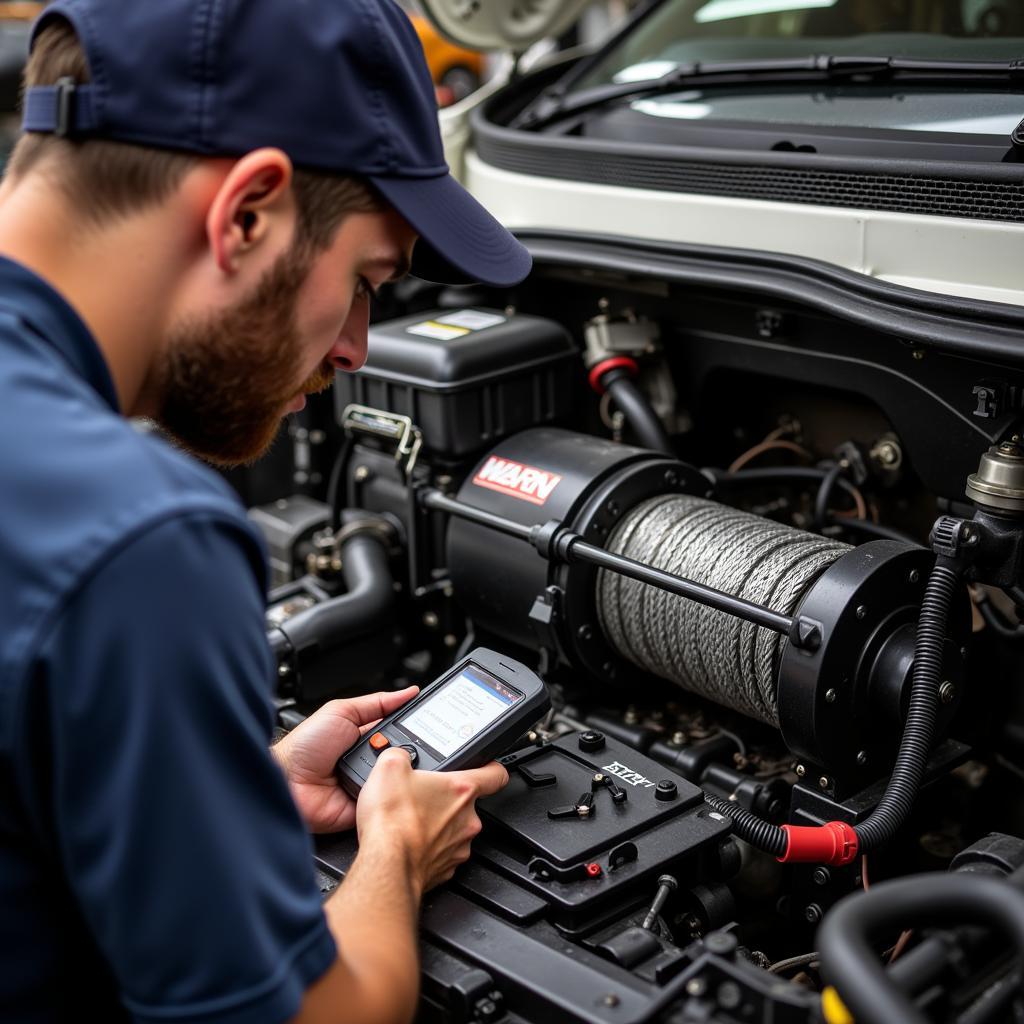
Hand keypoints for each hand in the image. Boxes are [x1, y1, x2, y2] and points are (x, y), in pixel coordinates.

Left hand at [273, 686, 418, 833]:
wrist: (287, 781)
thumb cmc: (305, 745)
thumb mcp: (342, 712)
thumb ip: (377, 703)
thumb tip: (407, 693)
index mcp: (366, 737)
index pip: (400, 732)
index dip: (414, 729)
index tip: (432, 724)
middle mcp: (369, 761)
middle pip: (403, 754)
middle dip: (408, 749)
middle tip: (402, 745)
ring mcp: (369, 784)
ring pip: (399, 777)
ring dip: (396, 770)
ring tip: (388, 763)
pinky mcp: (367, 807)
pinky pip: (388, 800)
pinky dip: (389, 794)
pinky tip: (386, 785)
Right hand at [356, 750, 508, 892]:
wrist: (385, 866)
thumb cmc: (393, 822)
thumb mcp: (390, 767)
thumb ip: (402, 754)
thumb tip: (400, 756)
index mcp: (461, 790)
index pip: (495, 774)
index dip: (491, 767)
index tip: (486, 767)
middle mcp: (467, 820)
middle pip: (466, 803)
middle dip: (446, 799)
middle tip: (422, 797)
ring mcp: (458, 847)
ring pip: (454, 830)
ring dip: (438, 825)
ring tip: (411, 821)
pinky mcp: (446, 869)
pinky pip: (442, 853)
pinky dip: (428, 848)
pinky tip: (409, 842)